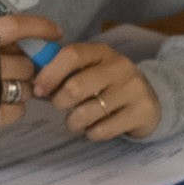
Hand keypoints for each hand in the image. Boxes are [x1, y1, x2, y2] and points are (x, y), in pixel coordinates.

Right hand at [0, 12, 60, 102]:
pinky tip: (7, 101)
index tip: (56, 32)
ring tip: (9, 86)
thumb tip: (35, 42)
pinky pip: (17, 109)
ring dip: (23, 88)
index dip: (39, 28)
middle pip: (25, 64)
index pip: (14, 27)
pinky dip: (17, 107)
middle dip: (28, 68)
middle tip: (20, 70)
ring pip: (25, 88)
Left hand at [33, 37, 162, 144]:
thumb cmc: (108, 84)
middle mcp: (119, 66)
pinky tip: (94, 127)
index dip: (50, 73)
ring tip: (76, 119)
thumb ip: (64, 69)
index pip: (71, 55)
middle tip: (60, 105)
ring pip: (87, 112)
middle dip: (59, 101)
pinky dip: (91, 132)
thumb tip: (33, 79)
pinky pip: (103, 129)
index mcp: (101, 52)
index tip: (39, 89)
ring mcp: (133, 89)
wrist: (150, 99)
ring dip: (74, 121)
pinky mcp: (141, 112)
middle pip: (76, 86)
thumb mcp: (90, 69)